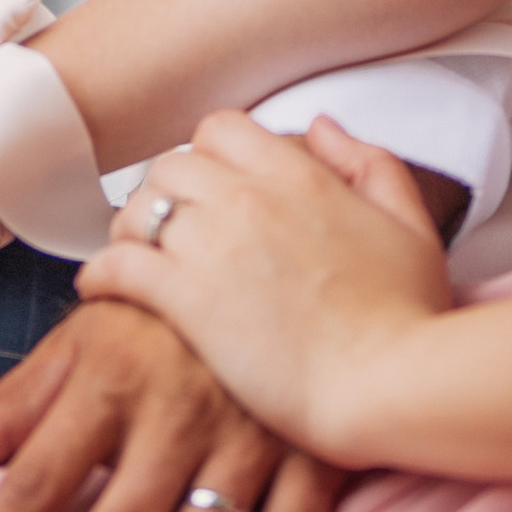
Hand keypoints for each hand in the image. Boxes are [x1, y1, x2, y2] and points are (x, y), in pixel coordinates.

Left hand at [76, 111, 452, 463]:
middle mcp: (248, 197)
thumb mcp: (410, 224)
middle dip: (167, 193)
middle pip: (173, 165)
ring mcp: (213, 246)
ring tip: (136, 258)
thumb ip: (367, 163)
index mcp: (299, 175)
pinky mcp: (187, 300)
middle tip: (171, 230)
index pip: (221, 129)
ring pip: (139, 210)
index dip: (210, 156)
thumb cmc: (410, 318)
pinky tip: (102, 289)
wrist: (392, 385)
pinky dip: (102, 273)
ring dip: (132, 231)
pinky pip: (118, 265)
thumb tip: (321, 126)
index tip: (212, 190)